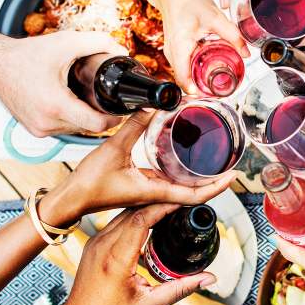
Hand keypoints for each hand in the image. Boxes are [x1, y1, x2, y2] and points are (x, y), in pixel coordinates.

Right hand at [0, 30, 126, 136]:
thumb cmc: (26, 55)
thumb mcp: (66, 42)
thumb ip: (98, 43)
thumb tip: (122, 50)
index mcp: (55, 105)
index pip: (97, 125)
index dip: (115, 117)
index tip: (121, 107)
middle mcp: (46, 122)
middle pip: (88, 127)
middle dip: (100, 113)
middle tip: (105, 96)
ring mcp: (39, 129)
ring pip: (76, 128)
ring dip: (84, 116)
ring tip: (85, 96)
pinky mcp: (34, 130)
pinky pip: (62, 128)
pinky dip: (69, 118)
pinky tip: (70, 102)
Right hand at [42, 110, 234, 224]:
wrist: (70, 199)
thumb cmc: (89, 182)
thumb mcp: (113, 148)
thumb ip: (133, 125)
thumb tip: (154, 105)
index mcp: (154, 191)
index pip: (195, 195)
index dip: (217, 187)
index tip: (234, 176)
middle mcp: (155, 195)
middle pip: (194, 192)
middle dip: (214, 181)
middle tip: (230, 164)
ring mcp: (148, 192)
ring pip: (182, 188)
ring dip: (199, 178)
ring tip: (214, 161)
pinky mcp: (141, 187)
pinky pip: (168, 183)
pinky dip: (181, 174)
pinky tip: (183, 160)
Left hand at [58, 203, 216, 304]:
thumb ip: (181, 288)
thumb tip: (209, 278)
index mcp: (116, 258)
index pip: (141, 219)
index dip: (163, 206)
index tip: (181, 201)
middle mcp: (102, 245)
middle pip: (133, 211)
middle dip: (158, 202)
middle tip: (180, 200)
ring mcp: (95, 242)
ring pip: (124, 213)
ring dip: (146, 208)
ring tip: (169, 207)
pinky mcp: (93, 244)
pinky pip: (116, 222)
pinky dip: (135, 217)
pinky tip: (150, 221)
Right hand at [159, 0, 247, 92]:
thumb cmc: (189, 2)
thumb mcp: (215, 18)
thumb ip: (232, 35)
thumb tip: (246, 53)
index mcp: (179, 48)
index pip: (184, 80)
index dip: (198, 91)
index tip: (213, 94)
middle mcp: (172, 53)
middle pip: (185, 79)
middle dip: (202, 86)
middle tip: (222, 88)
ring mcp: (171, 52)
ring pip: (185, 73)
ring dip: (199, 77)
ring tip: (218, 78)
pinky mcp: (175, 49)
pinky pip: (185, 64)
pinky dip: (196, 67)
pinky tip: (210, 64)